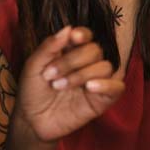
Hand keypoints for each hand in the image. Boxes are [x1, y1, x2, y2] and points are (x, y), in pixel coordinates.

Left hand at [13, 26, 124, 142]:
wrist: (32, 121)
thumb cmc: (32, 92)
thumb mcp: (33, 67)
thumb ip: (49, 47)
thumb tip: (68, 28)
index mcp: (71, 52)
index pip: (87, 36)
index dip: (83, 34)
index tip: (74, 38)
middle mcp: (87, 64)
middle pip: (96, 50)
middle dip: (72, 61)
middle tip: (51, 75)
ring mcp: (97, 81)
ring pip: (106, 67)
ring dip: (82, 74)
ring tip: (60, 86)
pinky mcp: (103, 99)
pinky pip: (117, 87)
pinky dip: (107, 85)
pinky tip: (90, 88)